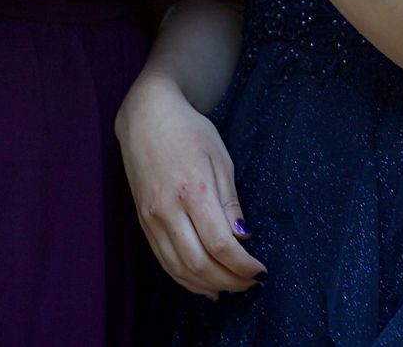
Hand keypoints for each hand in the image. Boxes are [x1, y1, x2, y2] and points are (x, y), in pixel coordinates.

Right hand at [117, 76, 265, 297]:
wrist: (146, 116)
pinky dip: (184, 279)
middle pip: (200, 263)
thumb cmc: (188, 131)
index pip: (220, 244)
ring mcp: (151, 217)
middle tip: (250, 282)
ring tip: (231, 287)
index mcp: (193, 190)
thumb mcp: (220, 158)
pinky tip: (203, 285)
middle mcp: (168, 209)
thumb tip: (242, 238)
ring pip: (179, 268)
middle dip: (230, 281)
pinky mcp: (143, 221)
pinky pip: (163, 260)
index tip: (260, 271)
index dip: (242, 265)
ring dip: (208, 285)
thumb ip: (230, 202)